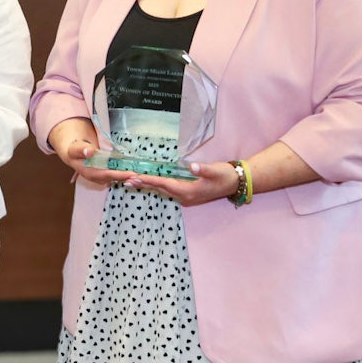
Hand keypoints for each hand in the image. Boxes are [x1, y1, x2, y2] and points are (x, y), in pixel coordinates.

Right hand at [48, 120, 132, 186]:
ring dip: (127, 178)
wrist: (72, 152)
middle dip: (126, 179)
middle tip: (141, 178)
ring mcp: (101, 176)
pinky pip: (116, 175)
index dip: (119, 175)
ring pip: (115, 179)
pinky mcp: (105, 173)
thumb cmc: (74, 150)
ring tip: (140, 177)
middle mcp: (95, 177)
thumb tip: (90, 152)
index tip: (131, 174)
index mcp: (88, 172)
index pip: (106, 175)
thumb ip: (82, 149)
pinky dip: (125, 175)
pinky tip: (133, 174)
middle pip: (113, 179)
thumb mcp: (75, 148)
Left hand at [122, 160, 237, 206]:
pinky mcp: (188, 193)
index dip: (149, 180)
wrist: (236, 183)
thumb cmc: (225, 175)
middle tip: (125, 181)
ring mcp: (186, 196)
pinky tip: (150, 184)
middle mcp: (185, 196)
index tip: (135, 177)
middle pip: (160, 189)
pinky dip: (157, 186)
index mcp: (188, 191)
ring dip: (148, 186)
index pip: (164, 184)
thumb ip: (203, 169)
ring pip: (162, 191)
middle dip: (143, 184)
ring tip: (132, 182)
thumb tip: (193, 167)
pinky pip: (168, 190)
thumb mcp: (214, 170)